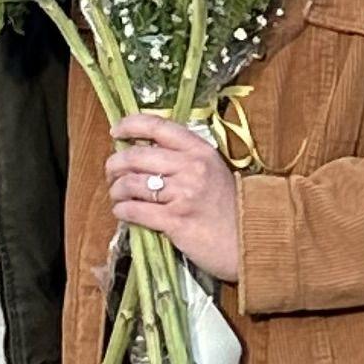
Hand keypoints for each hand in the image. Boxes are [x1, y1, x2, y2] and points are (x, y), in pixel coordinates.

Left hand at [105, 110, 243, 278]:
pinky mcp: (175, 221)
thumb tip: (147, 155)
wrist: (252, 238)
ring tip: (117, 195)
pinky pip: (136, 210)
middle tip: (111, 173)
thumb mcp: (214, 171)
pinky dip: (123, 210)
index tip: (116, 132)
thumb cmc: (232, 207)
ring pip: (131, 183)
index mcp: (199, 150)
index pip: (157, 127)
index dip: (130, 125)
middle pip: (136, 156)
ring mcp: (182, 194)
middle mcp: (190, 167)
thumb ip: (185, 160)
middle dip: (115, 164)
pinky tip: (122, 211)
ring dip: (116, 190)